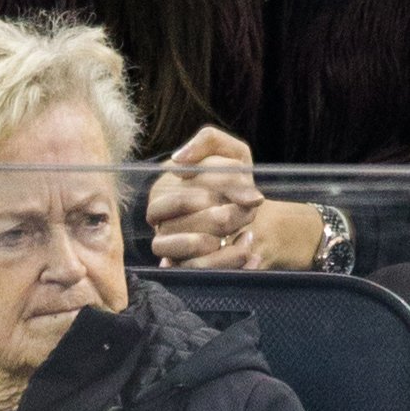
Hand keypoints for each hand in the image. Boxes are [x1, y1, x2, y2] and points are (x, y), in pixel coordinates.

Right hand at [148, 127, 323, 269]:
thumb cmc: (236, 181)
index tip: (252, 195)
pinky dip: (229, 260)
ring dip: (225, 240)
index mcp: (163, 191)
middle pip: (184, 223)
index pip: (182, 195)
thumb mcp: (230, 152)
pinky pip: (199, 270)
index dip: (219, 195)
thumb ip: (207, 141)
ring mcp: (169, 247)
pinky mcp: (183, 268)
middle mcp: (159, 221)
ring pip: (188, 248)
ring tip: (246, 232)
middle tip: (249, 213)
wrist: (251, 213)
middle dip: (225, 218)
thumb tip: (179, 159)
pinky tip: (247, 248)